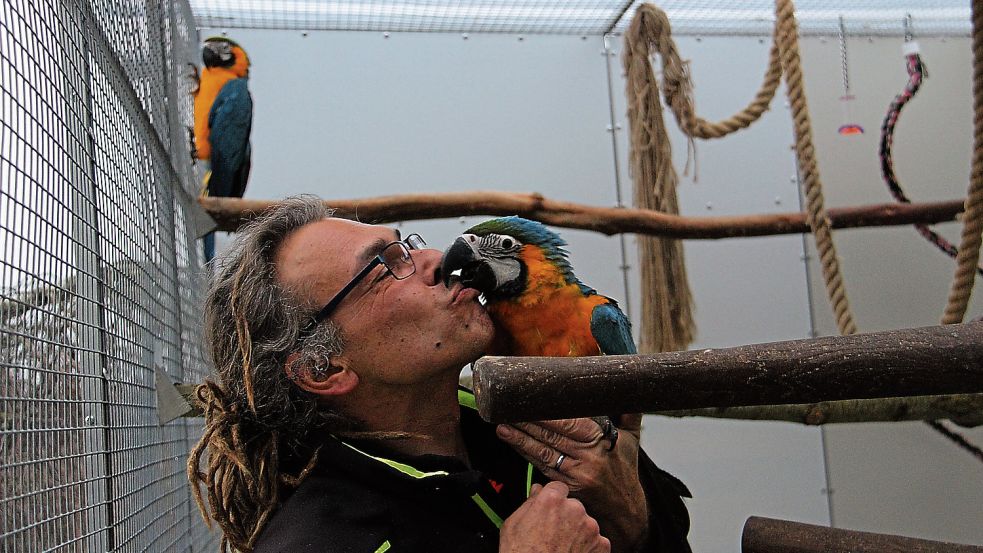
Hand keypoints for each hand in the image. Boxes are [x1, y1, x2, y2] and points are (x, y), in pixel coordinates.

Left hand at [497, 414, 648, 551]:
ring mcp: (575, 475)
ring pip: (544, 452)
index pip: (571, 423)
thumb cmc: (625, 471)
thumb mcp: (631, 440)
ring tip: (503, 427)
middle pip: (552, 437)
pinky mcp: (565, 487)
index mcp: (602, 443)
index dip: (549, 414)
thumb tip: (627, 387)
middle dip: (529, 423)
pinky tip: (515, 444)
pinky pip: (542, 467)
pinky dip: (528, 455)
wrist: (625, 510)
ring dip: (521, 439)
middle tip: (509, 410)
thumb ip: (628, 414)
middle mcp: (588, 459)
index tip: (533, 401)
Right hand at [499, 481, 609, 552]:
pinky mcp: (601, 545)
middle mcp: (574, 509)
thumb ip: (528, 503)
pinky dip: (588, 547)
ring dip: (577, 532)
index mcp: (552, 500)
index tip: (551, 507)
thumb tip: (536, 492)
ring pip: (585, 523)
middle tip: (553, 533)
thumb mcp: (513, 525)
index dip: (554, 499)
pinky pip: (596, 541)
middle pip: (573, 506)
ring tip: (562, 547)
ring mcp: (590, 528)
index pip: (559, 488)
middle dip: (565, 516)